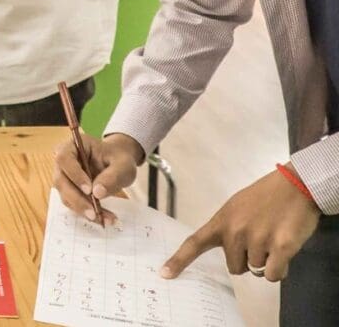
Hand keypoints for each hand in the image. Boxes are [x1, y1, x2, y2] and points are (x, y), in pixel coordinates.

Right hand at [53, 132, 143, 224]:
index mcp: (73, 146)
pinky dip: (87, 212)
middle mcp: (64, 161)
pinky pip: (73, 203)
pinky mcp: (69, 190)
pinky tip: (103, 218)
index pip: (64, 158)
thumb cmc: (118, 158)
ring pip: (65, 195)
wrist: (117, 163)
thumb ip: (112, 176)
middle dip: (77, 199)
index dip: (74, 174)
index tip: (89, 190)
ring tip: (103, 219)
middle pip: (61, 180)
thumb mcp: (122, 165)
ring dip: (82, 209)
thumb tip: (97, 193)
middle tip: (94, 213)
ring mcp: (64, 176)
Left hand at [162, 167, 320, 280]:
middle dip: (246, 259)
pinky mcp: (281, 247)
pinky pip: (273, 275)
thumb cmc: (265, 197)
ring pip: (257, 270)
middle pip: (234, 267)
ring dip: (266, 260)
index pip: (194, 243)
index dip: (179, 261)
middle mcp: (235, 232)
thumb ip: (228, 229)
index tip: (165, 274)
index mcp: (221, 221)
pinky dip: (279, 268)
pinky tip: (284, 248)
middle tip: (259, 238)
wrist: (295, 186)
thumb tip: (229, 253)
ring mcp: (258, 240)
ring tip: (273, 236)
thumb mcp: (236, 207)